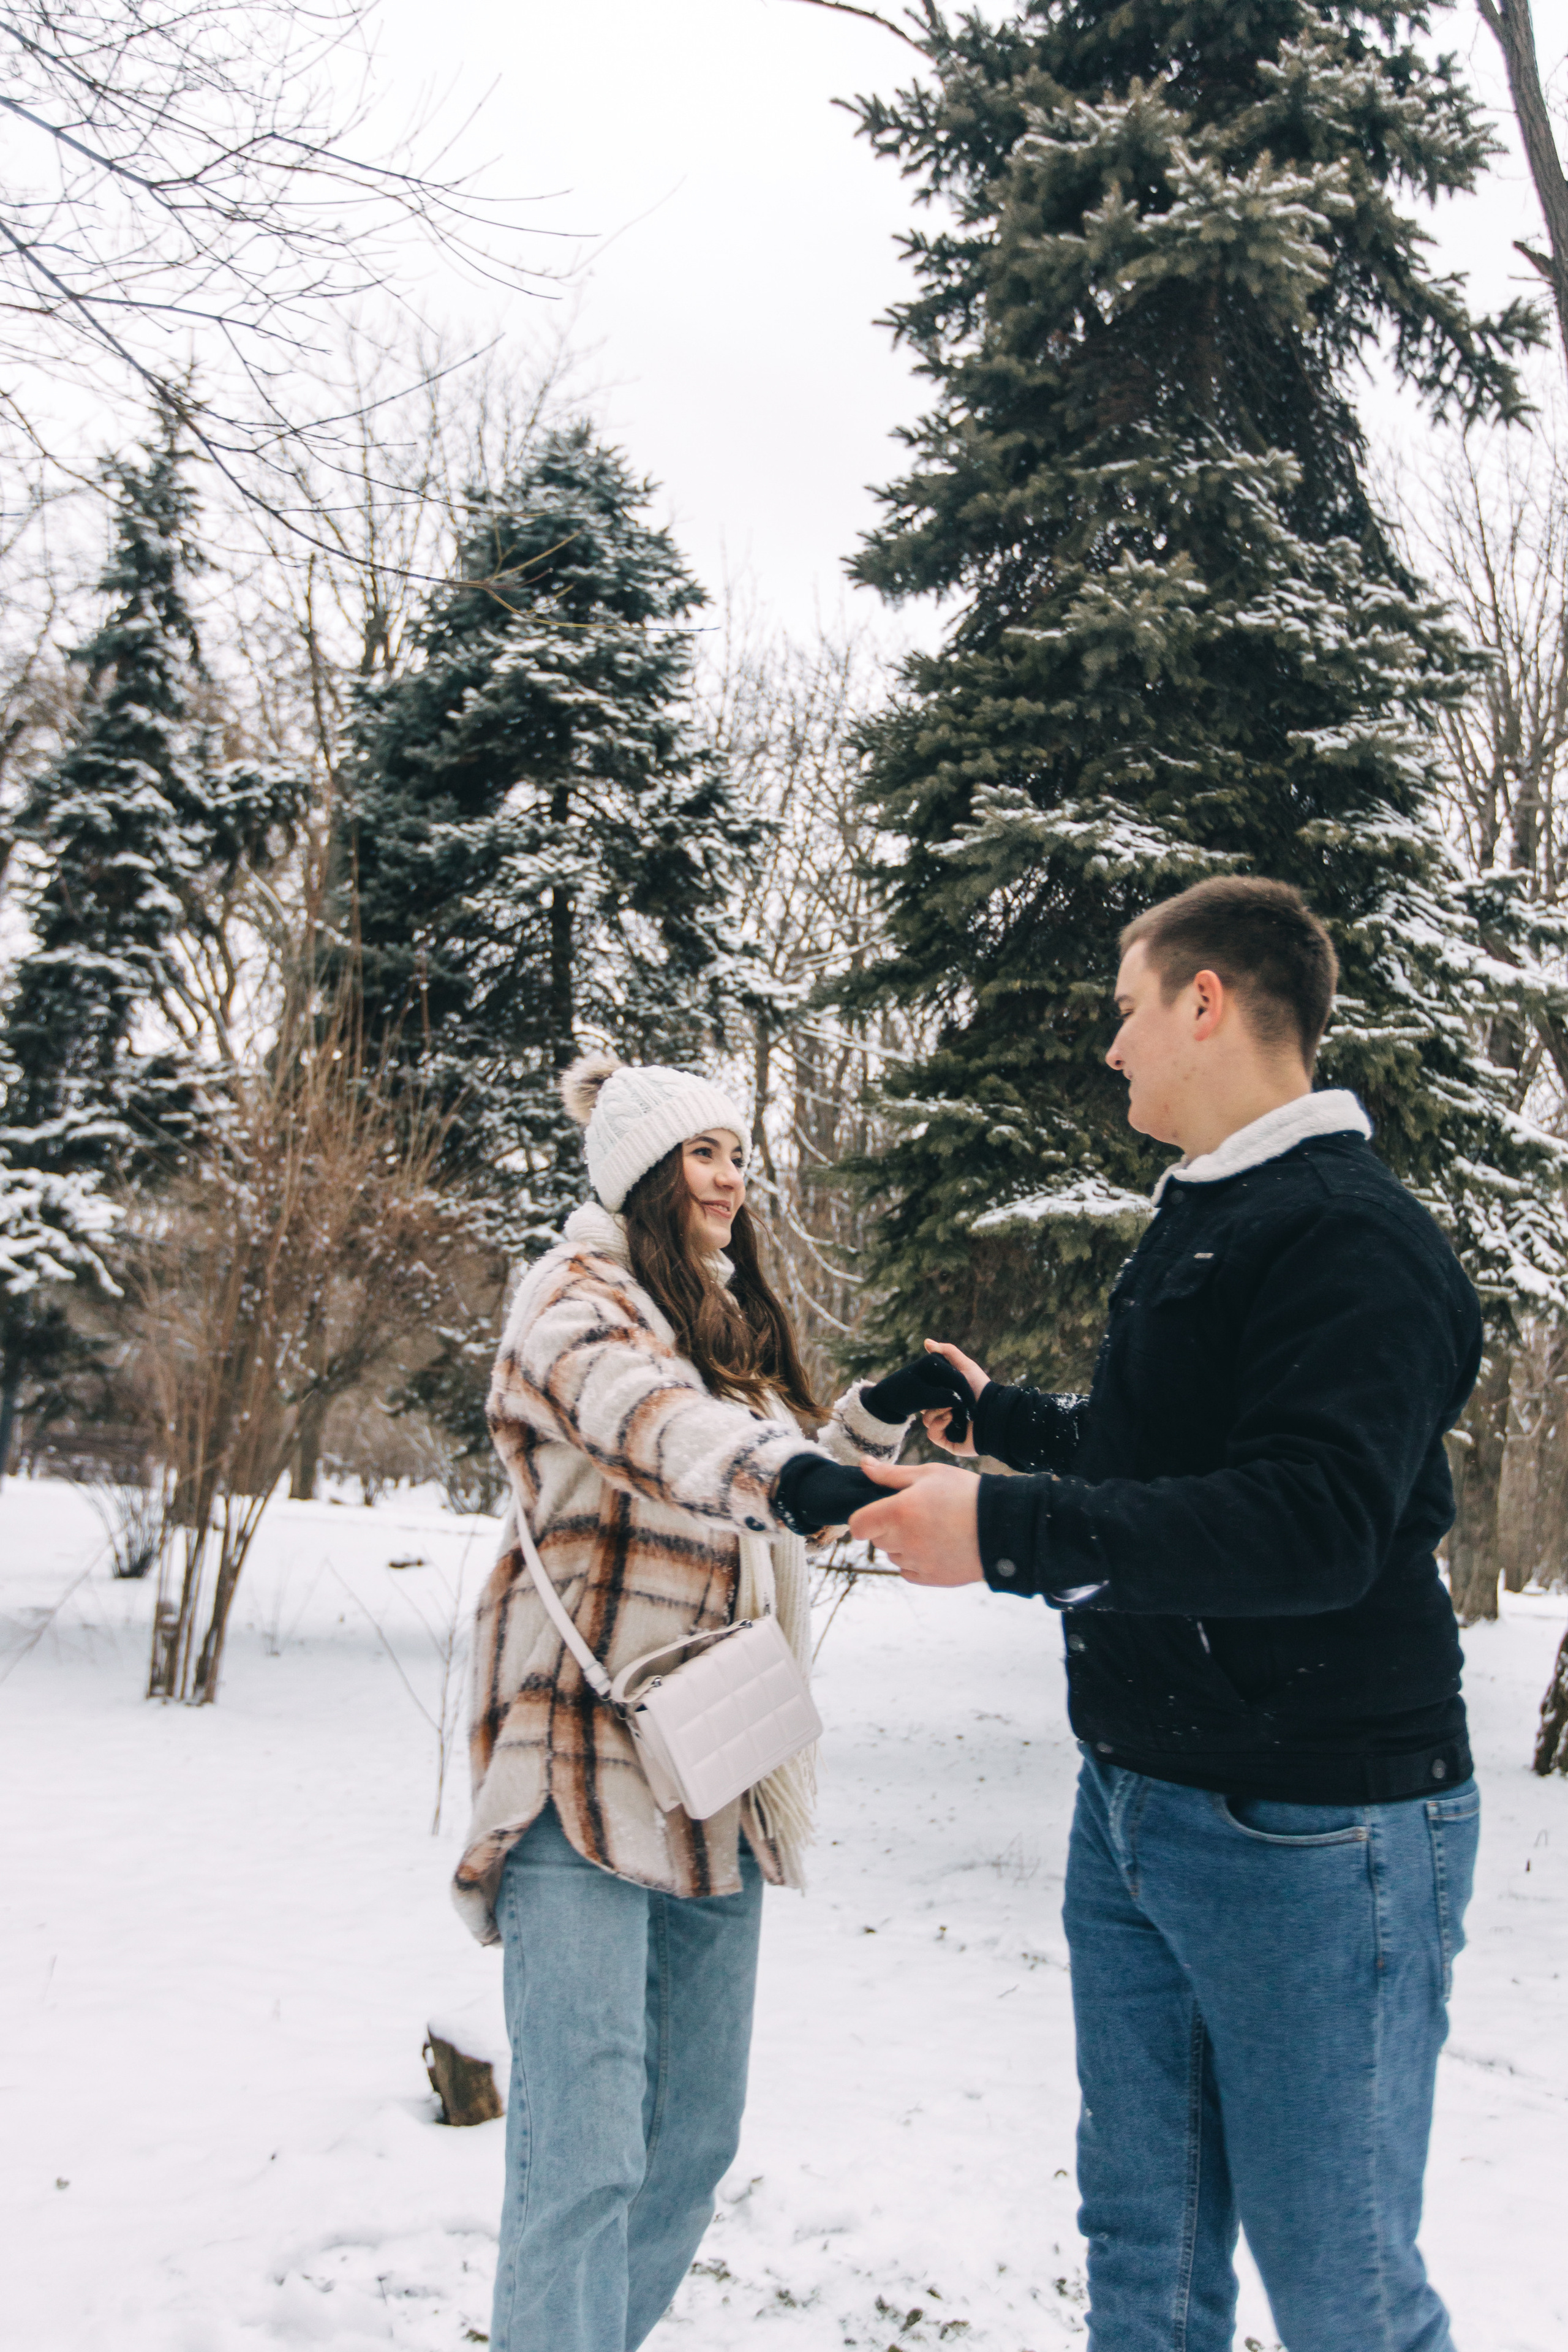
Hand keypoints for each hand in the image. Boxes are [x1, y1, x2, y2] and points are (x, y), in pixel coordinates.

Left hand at [847, 1458, 983, 1586]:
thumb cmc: (965, 1493)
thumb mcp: (929, 1474)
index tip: (876, 1514)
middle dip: (888, 1528)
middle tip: (916, 1514)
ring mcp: (918, 1562)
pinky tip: (937, 1546)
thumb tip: (864, 1466)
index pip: (858, 1525)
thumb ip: (891, 1474)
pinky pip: (909, 1572)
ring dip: (903, 1545)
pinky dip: (916, 1562)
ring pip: (894, 1556)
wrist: (1002, 1524)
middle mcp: (903, 1541)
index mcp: (898, 1512)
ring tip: (932, 1530)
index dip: (863, 1519)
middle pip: (877, 1539)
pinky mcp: (932, 1578)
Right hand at [918, 1340, 986, 1456]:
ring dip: (937, 1412)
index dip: (926, 1388)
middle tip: (945, 1397)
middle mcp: (945, 1412)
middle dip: (932, 1401)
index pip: (926, 1393)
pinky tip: (951, 1419)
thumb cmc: (981, 1389)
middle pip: (923, 1407)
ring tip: (952, 1409)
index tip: (929, 1383)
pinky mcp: (948, 1441)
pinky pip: (932, 1434)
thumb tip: (926, 1342)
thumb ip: (948, 1352)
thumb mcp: (965, 1366)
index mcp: (947, 1397)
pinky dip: (939, 1425)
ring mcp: (946, 1428)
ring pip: (926, 1420)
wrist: (994, 1414)